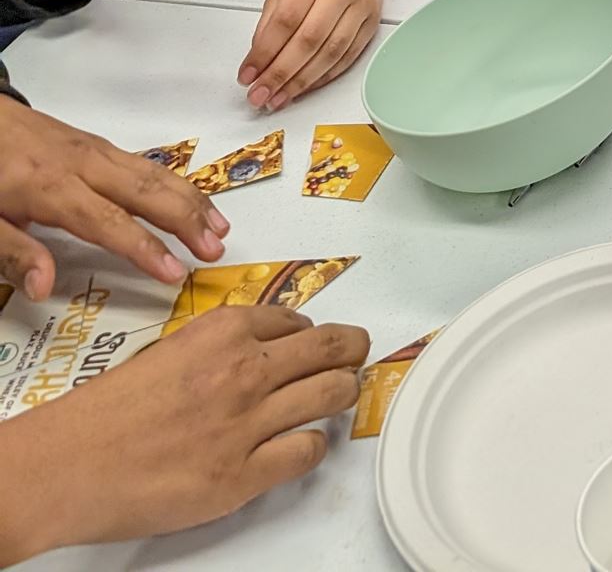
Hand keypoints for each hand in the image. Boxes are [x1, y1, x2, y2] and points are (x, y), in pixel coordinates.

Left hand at [0, 104, 229, 300]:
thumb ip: (14, 253)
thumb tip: (45, 287)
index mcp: (53, 188)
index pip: (108, 223)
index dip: (145, 249)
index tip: (176, 273)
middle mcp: (84, 165)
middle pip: (144, 191)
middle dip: (186, 220)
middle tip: (217, 249)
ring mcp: (95, 151)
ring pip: (152, 173)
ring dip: (190, 199)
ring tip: (220, 227)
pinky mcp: (98, 145)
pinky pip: (145, 163)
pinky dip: (175, 182)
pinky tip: (191, 199)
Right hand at [0, 306, 369, 561]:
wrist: (70, 465)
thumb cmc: (107, 413)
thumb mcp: (170, 350)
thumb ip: (220, 348)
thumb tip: (261, 350)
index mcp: (224, 330)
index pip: (295, 319)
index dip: (311, 330)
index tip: (317, 339)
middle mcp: (245, 369)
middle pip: (332, 347)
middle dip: (353, 349)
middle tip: (357, 354)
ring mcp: (248, 423)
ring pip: (332, 393)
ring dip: (343, 392)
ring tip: (342, 394)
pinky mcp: (243, 476)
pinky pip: (307, 451)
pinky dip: (314, 445)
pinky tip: (303, 444)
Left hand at [238, 0, 391, 111]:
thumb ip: (270, 19)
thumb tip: (258, 61)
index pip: (287, 18)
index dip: (265, 51)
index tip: (247, 75)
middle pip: (310, 40)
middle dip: (280, 74)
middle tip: (259, 96)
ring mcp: (362, 5)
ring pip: (331, 53)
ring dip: (301, 82)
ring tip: (278, 98)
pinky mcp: (374, 22)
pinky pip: (347, 58)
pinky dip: (323, 78)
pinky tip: (304, 88)